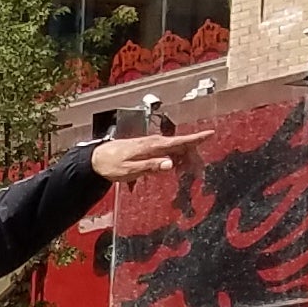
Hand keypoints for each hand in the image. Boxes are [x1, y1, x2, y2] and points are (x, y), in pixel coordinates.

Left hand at [92, 131, 214, 182]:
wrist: (97, 159)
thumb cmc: (112, 165)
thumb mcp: (130, 170)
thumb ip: (151, 166)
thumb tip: (170, 164)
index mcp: (151, 146)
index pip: (178, 141)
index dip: (196, 138)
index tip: (210, 134)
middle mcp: (153, 143)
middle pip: (181, 147)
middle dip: (193, 157)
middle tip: (199, 171)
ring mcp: (151, 146)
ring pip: (174, 151)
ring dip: (184, 160)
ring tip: (190, 172)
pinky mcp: (148, 150)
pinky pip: (166, 153)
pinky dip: (174, 160)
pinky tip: (175, 168)